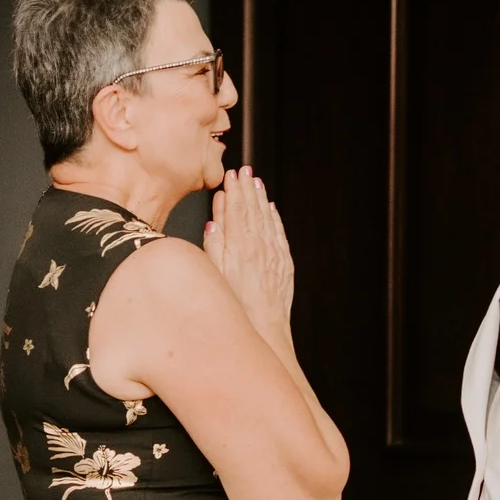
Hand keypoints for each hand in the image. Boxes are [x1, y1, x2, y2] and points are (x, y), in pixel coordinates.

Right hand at [202, 166, 294, 331]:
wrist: (265, 329)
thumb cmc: (235, 307)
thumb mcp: (216, 275)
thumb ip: (214, 245)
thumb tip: (215, 220)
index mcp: (241, 247)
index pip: (237, 210)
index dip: (234, 190)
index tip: (231, 175)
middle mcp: (260, 246)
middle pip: (253, 209)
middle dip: (248, 187)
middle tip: (244, 170)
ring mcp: (275, 254)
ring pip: (267, 218)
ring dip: (261, 198)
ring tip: (256, 182)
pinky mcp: (285, 264)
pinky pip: (279, 233)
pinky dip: (275, 218)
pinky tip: (270, 209)